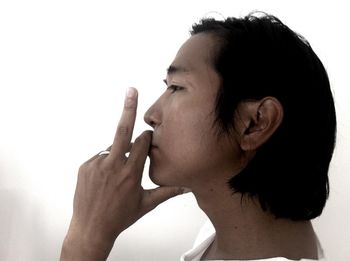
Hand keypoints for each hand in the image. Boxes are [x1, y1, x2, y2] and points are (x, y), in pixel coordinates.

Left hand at [60, 87, 184, 260]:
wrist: (91, 228)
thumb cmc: (120, 217)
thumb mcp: (146, 204)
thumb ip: (168, 191)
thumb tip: (187, 186)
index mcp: (131, 173)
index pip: (142, 142)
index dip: (146, 137)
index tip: (148, 136)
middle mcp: (114, 165)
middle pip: (123, 130)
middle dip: (129, 109)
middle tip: (131, 91)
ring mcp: (97, 164)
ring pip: (112, 147)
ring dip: (118, 152)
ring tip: (116, 177)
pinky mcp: (85, 166)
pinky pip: (99, 156)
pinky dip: (105, 162)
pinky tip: (105, 179)